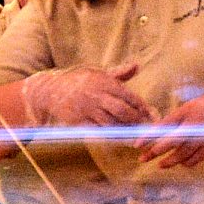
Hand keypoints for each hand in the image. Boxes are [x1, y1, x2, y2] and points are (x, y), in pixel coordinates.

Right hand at [21, 64, 151, 126]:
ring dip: (125, 131)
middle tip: (146, 128)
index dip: (142, 107)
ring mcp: (87, 109)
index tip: (152, 115)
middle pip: (122, 111)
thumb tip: (137, 65)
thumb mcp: (97, 73)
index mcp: (104, 82)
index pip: (129, 96)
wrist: (50, 90)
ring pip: (111, 123)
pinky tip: (118, 138)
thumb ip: (119, 73)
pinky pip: (97, 131)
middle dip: (136, 121)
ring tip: (135, 135)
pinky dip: (109, 136)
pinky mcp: (78, 121)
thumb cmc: (78, 81)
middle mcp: (96, 95)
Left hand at [136, 91, 203, 168]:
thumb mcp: (191, 106)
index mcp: (185, 112)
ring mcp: (202, 138)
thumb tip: (160, 131)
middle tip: (143, 159)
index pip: (162, 126)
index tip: (137, 145)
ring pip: (181, 155)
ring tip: (161, 164)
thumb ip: (177, 118)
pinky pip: (195, 159)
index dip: (148, 137)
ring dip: (169, 161)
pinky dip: (186, 163)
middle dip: (154, 152)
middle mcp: (192, 125)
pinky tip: (181, 163)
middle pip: (168, 143)